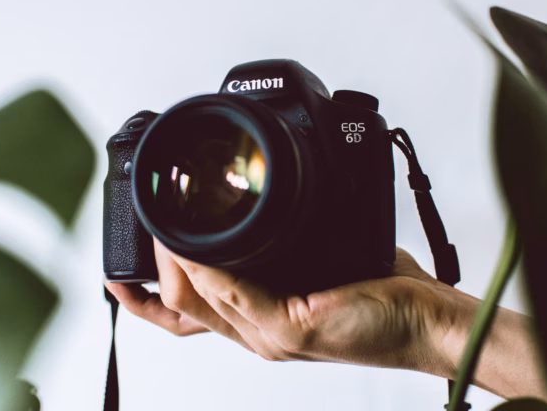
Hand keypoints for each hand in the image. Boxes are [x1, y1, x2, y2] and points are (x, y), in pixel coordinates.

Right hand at [105, 239, 469, 374]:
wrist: (424, 322)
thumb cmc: (378, 294)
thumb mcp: (318, 263)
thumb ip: (283, 246)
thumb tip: (266, 209)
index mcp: (258, 319)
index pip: (187, 316)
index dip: (147, 298)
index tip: (121, 272)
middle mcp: (255, 333)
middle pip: (180, 309)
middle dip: (153, 270)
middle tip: (150, 226)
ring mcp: (269, 336)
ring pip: (198, 302)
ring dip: (175, 262)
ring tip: (165, 224)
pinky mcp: (290, 329)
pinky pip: (234, 298)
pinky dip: (208, 270)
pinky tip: (194, 246)